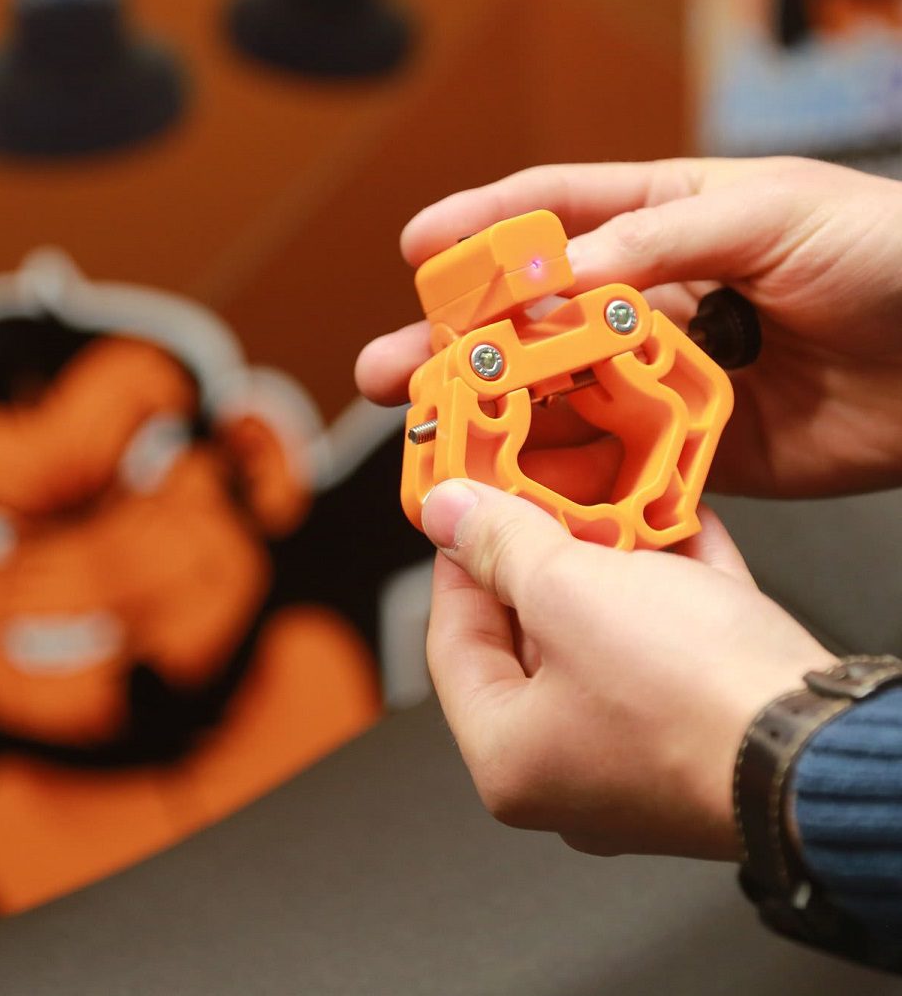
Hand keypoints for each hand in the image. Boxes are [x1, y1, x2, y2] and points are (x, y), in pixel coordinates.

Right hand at [356, 156, 901, 497]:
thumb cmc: (888, 253)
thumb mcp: (772, 212)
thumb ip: (662, 238)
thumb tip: (564, 275)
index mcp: (667, 222)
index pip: (556, 217)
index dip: (481, 232)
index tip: (418, 250)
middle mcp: (652, 303)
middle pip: (532, 325)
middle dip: (454, 347)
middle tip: (392, 370)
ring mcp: (663, 379)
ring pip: (558, 399)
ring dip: (491, 420)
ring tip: (430, 437)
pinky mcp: (688, 447)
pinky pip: (613, 462)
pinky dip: (563, 476)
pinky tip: (513, 487)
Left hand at [420, 478, 834, 858]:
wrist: (826, 744)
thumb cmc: (696, 703)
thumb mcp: (567, 591)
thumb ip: (499, 545)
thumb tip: (449, 514)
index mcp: (511, 757)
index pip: (455, 644)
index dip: (457, 566)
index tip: (466, 520)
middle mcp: (569, 770)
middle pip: (531, 640)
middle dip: (542, 560)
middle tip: (540, 504)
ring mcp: (638, 756)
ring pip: (604, 639)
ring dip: (611, 568)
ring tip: (610, 508)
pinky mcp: (699, 735)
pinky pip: (667, 649)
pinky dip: (670, 591)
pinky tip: (682, 534)